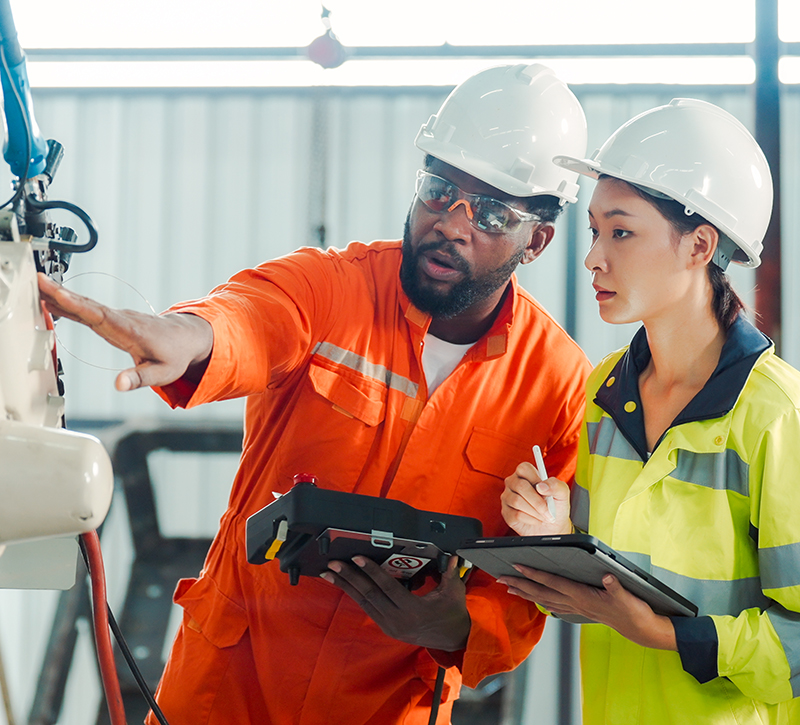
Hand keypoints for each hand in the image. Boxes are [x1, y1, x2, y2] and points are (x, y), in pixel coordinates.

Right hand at [38, 273, 213, 390]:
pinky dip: (69, 304)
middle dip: (62, 294)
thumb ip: (139, 379)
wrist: (185, 338)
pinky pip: (87, 310)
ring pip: (85, 305)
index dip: (79, 306)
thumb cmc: (175, 356)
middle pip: (87, 305)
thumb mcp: (162, 373)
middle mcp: (121, 319)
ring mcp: (116, 317)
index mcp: (130, 330)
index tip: (59, 295)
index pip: (100, 316)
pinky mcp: (112, 319)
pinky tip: (52, 301)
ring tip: (36, 286)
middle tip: (38, 281)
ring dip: (61, 296)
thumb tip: (119, 384)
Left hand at [320, 555, 469, 650]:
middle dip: (349, 577)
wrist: (453, 639)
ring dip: (346, 586)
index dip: (371, 571)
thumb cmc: (453, 613)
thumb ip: (450, 573)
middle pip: (369, 595)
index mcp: (414, 610)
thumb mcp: (454, 592)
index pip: (387, 587)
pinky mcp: (387, 627)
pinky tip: (345, 584)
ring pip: (364, 602)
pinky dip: (355, 595)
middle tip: (333, 564)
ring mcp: (390, 626)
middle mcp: (398, 620)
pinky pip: (368, 608)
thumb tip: (452, 556)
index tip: (357, 558)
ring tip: (329, 573)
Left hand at [498, 565, 676, 650]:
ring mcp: (576, 608)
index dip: (534, 574)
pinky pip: (553, 605)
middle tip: (500, 578)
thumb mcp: (627, 596)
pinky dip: (540, 600)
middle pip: (541, 592)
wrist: (641, 630)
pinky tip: (534, 599)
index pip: (553, 582)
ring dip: (525, 593)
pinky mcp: (580, 611)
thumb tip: (607, 575)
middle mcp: (575, 603)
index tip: (517, 566)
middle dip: (520, 584)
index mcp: (583, 596)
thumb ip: (615, 585)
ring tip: (509, 587)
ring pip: (544, 599)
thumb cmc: (634, 611)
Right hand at [501, 461, 571, 535]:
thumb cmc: (556, 507)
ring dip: (535, 512)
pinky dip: (531, 520)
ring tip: (544, 516)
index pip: (523, 468)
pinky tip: (536, 520)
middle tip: (548, 510)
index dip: (535, 479)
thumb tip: (541, 486)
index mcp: (526, 474)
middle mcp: (514, 483)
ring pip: (517, 501)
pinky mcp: (506, 513)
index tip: (545, 490)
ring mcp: (508, 498)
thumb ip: (556, 485)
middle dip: (538, 501)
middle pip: (520, 486)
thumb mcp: (562, 494)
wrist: (553, 527)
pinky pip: (516, 515)